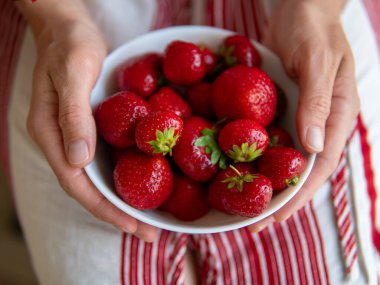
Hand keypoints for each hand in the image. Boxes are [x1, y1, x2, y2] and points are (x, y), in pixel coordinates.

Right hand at [23, 3, 156, 240]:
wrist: (69, 27)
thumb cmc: (70, 44)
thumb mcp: (74, 72)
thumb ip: (73, 115)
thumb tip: (78, 160)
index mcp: (49, 133)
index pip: (76, 183)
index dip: (105, 208)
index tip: (133, 225)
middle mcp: (61, 141)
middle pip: (88, 188)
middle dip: (117, 213)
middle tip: (148, 233)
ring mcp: (74, 136)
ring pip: (97, 178)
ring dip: (121, 201)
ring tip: (148, 219)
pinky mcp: (88, 128)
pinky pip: (104, 160)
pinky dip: (122, 178)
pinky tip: (141, 184)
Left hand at [249, 0, 358, 231]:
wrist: (299, 9)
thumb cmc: (313, 29)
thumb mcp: (317, 60)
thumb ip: (318, 101)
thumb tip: (311, 147)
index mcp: (338, 116)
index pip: (320, 167)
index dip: (298, 196)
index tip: (275, 218)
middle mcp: (320, 123)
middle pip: (301, 171)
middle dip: (279, 200)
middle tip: (253, 224)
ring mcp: (301, 118)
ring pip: (285, 160)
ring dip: (267, 183)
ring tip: (244, 206)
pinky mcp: (282, 110)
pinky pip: (270, 140)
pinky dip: (257, 158)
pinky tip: (239, 169)